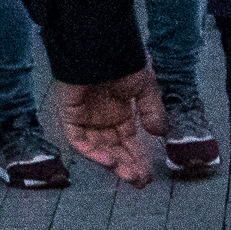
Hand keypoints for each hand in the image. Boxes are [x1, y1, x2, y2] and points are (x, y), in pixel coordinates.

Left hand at [53, 68, 169, 186]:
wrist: (99, 48)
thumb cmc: (122, 62)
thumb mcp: (145, 87)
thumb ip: (151, 110)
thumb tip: (159, 133)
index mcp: (120, 113)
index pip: (128, 142)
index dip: (138, 159)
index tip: (148, 175)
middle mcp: (102, 119)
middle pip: (115, 150)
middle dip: (128, 166)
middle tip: (140, 181)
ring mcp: (86, 119)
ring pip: (99, 149)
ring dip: (114, 164)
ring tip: (129, 175)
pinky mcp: (71, 116)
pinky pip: (79, 140)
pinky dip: (93, 152)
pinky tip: (110, 161)